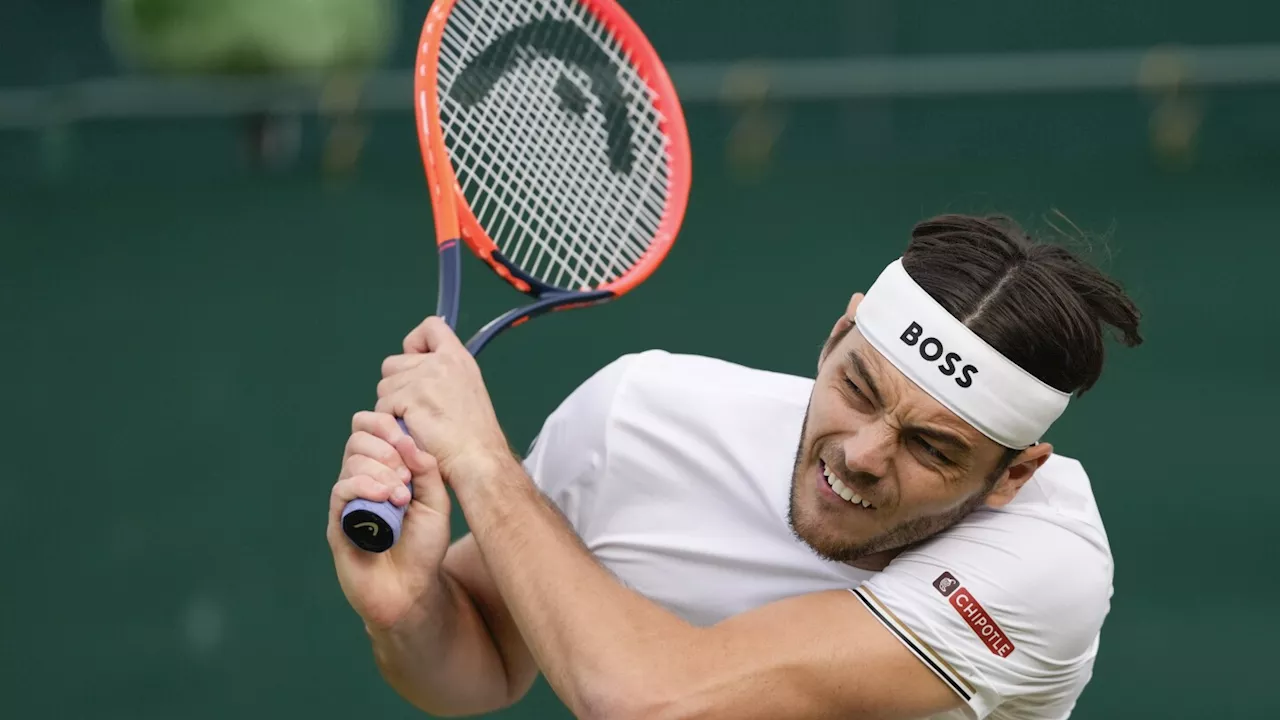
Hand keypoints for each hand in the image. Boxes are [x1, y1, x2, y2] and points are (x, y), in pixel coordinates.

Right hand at [327, 411, 451, 629]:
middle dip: (385, 448)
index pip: (373, 429)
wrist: (411, 590)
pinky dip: (364, 486)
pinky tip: (385, 497)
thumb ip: (427, 470)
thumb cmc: (424, 547)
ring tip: (402, 496)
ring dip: (380, 471)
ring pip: (351, 462)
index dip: (386, 426)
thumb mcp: (436, 503)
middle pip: (358, 438)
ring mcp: (349, 501)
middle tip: (407, 476)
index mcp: (385, 470)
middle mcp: (363, 480)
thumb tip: (408, 439)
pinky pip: (341, 491)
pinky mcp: (338, 522)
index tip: (406, 440)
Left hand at [374, 316, 509, 480]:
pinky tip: (408, 433)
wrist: (476, 459)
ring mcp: (423, 380)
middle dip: (396, 386)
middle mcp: (440, 363)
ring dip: (391, 407)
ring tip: (414, 424)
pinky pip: (382, 407)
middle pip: (393, 363)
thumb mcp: (468, 390)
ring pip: (384, 388)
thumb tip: (417, 369)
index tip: (418, 362)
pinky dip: (390, 422)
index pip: (431, 326)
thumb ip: (444, 374)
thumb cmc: (474, 436)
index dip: (415, 343)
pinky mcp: (408, 400)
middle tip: (414, 408)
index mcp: (457, 358)